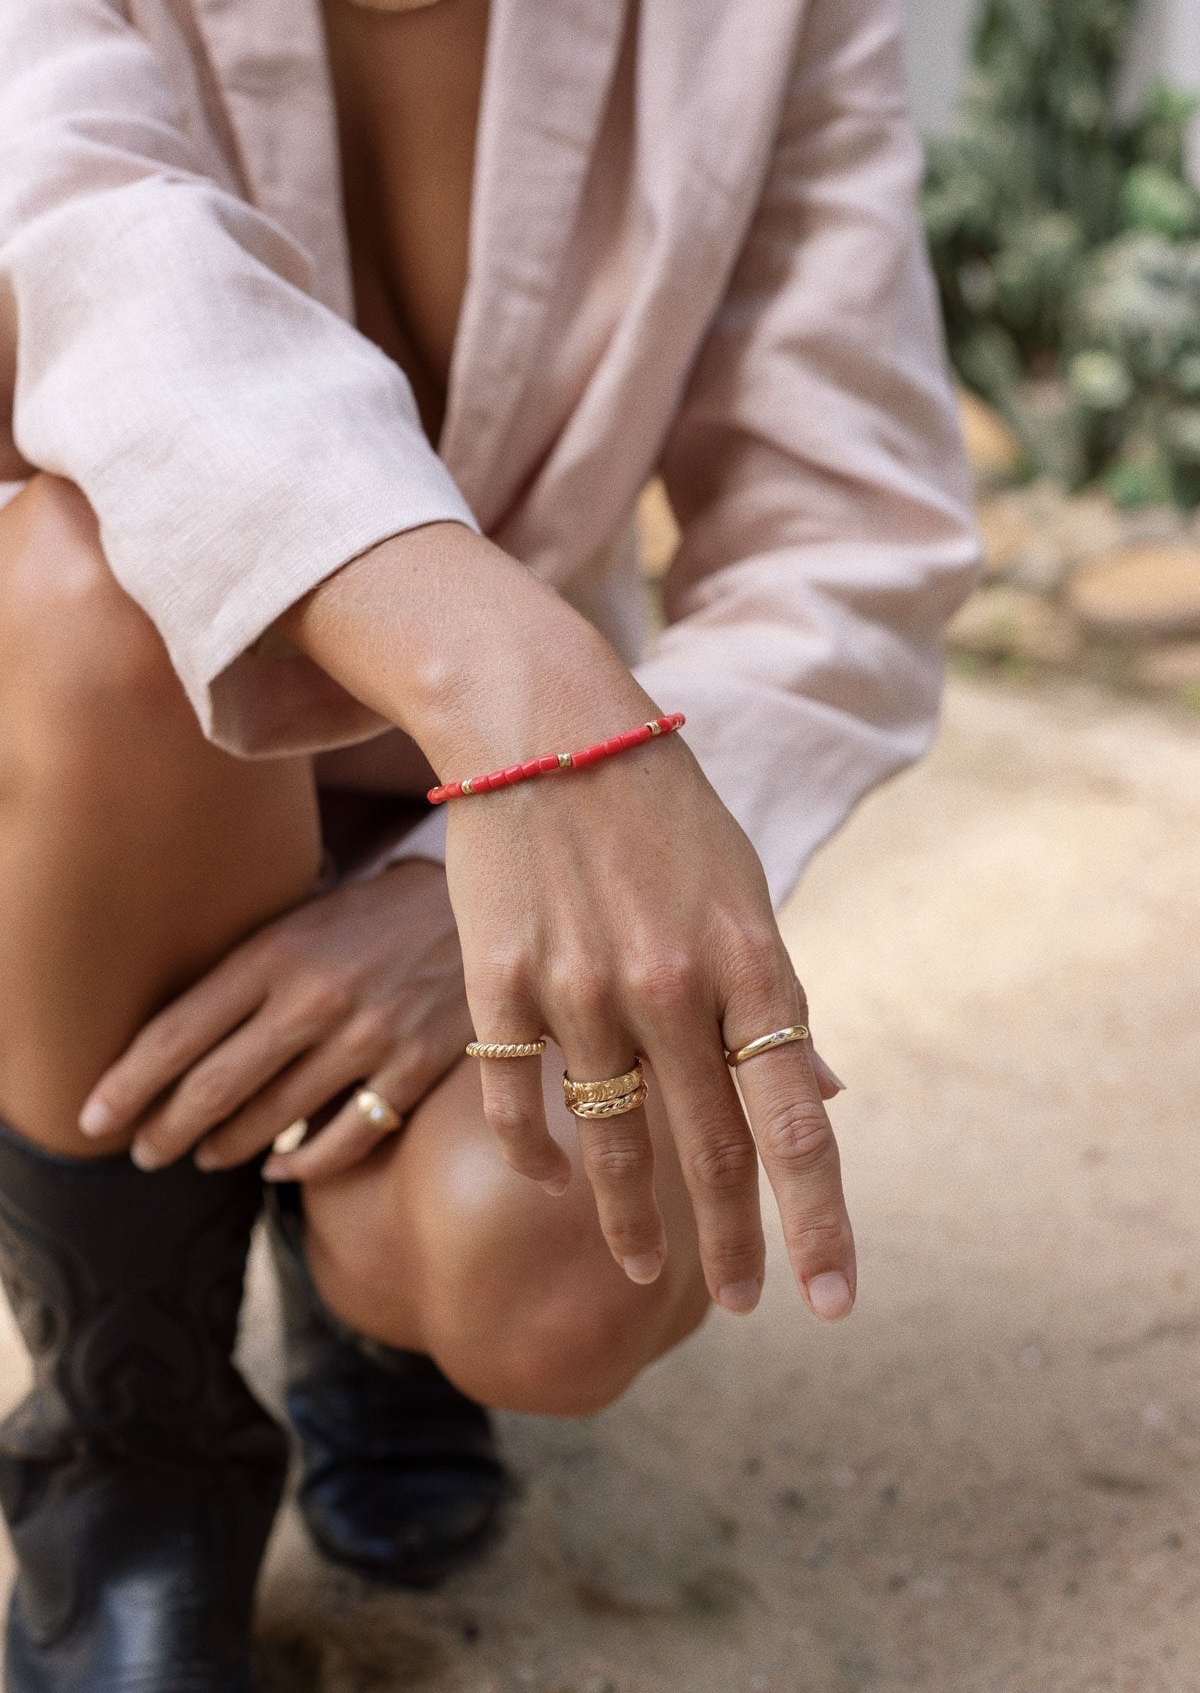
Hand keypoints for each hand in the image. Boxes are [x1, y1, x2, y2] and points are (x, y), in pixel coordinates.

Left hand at [78, 861, 469, 1180]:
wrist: (488, 908)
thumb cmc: (379, 913)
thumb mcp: (306, 916)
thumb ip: (250, 967)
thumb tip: (176, 1031)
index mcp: (277, 950)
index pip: (177, 1031)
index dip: (127, 1083)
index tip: (94, 1118)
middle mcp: (315, 997)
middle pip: (212, 1088)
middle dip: (164, 1130)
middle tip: (142, 1153)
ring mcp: (369, 1037)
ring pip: (271, 1121)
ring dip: (225, 1147)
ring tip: (204, 1155)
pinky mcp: (416, 1069)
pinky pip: (343, 1141)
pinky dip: (300, 1163)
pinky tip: (279, 1164)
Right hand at [445, 721, 855, 1318]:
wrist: (546, 723)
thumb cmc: (662, 813)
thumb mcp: (742, 894)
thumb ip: (773, 1000)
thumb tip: (825, 1094)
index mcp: (751, 960)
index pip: (797, 1123)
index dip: (818, 1223)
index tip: (830, 1303)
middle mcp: (672, 985)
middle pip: (711, 1154)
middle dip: (731, 1245)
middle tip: (743, 1304)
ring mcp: (580, 988)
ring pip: (611, 1144)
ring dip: (631, 1221)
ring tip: (641, 1266)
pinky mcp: (500, 981)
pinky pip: (516, 1102)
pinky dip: (537, 1156)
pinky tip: (553, 1180)